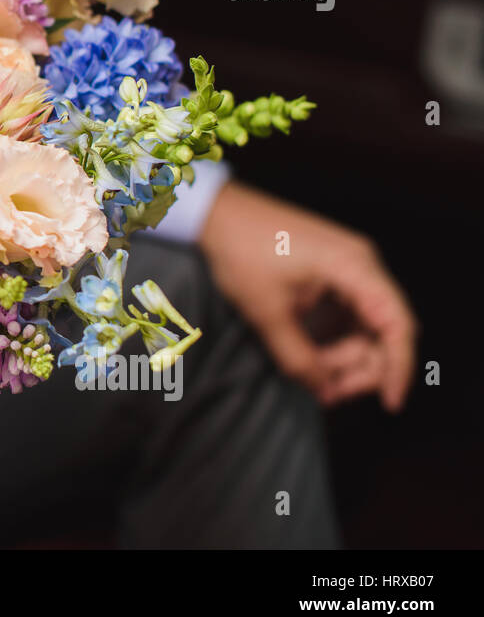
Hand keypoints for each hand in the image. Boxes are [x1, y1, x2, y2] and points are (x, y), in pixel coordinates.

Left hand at [197, 180, 416, 410]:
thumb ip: (298, 356)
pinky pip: (346, 314)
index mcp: (354, 267)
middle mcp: (361, 265)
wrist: (217, 214)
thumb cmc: (241, 252)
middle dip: (362, 367)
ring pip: (364, 325)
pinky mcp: (330, 274)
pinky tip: (315, 361)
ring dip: (346, 356)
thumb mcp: (267, 312)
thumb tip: (324, 391)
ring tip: (317, 380)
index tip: (389, 403)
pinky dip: (335, 340)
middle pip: (383, 330)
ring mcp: (347, 268)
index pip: (396, 325)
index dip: (398, 368)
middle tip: (329, 392)